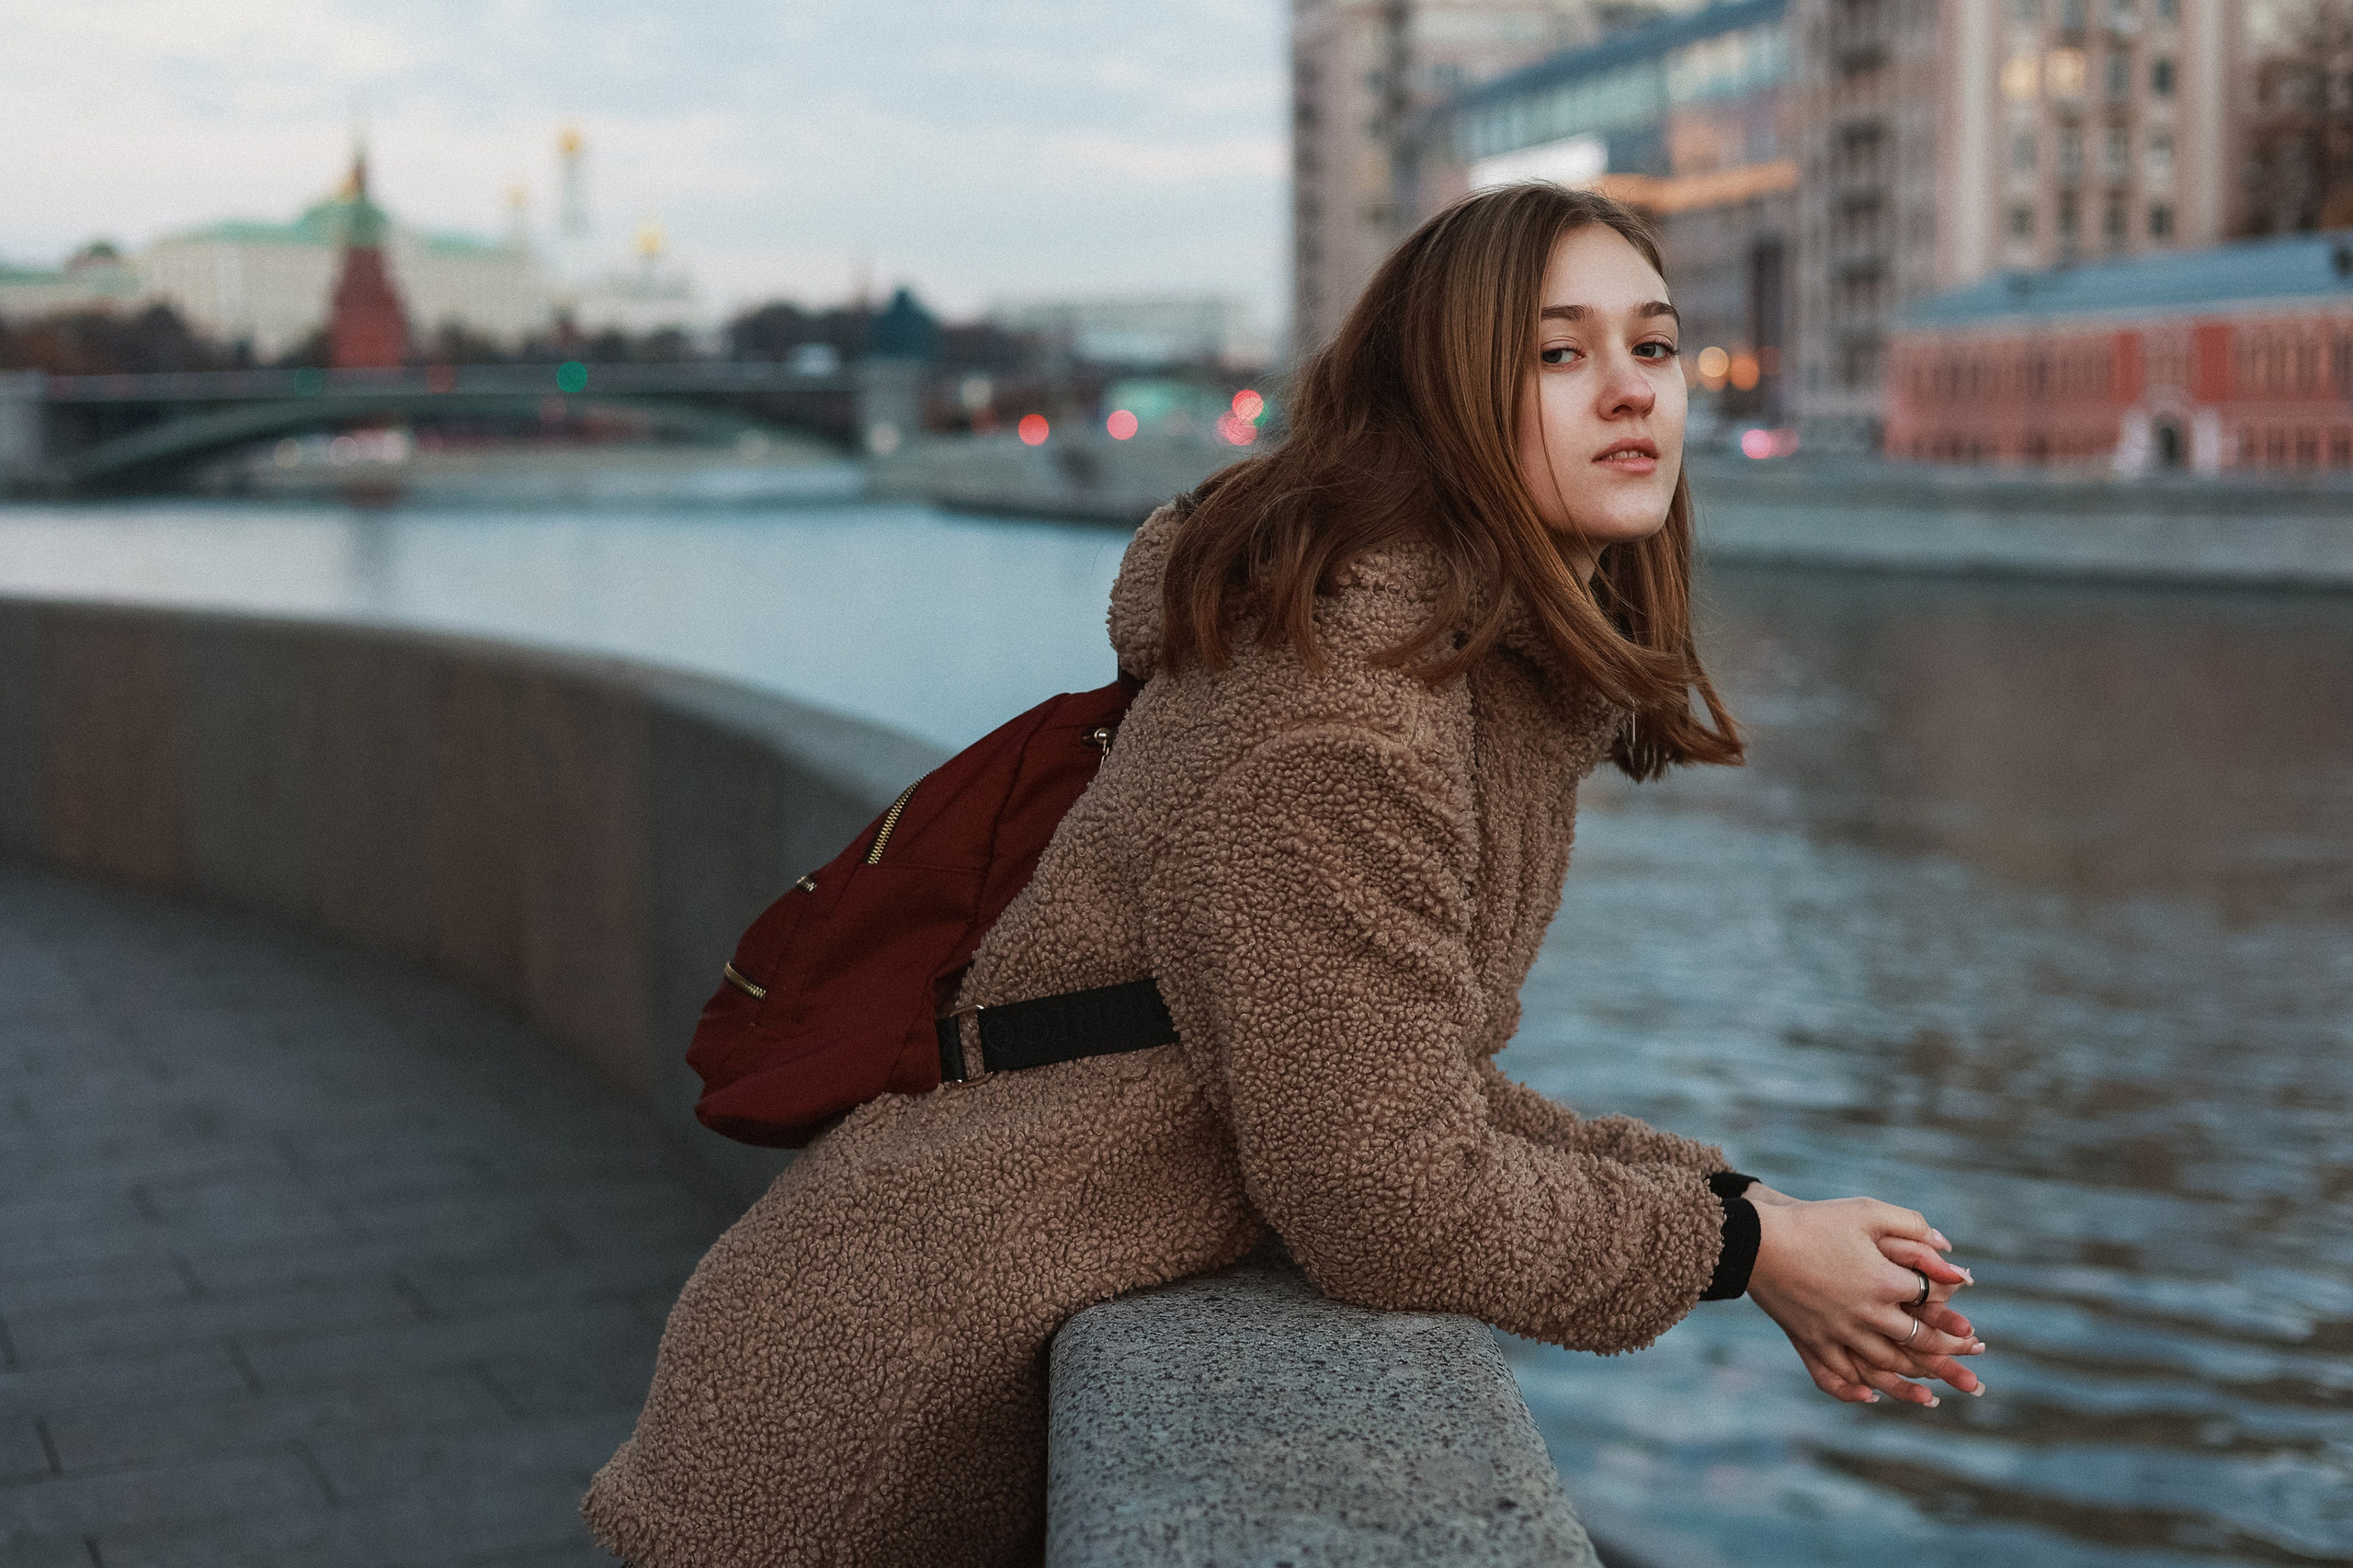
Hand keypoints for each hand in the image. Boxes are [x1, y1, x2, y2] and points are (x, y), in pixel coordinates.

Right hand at [1744, 1194, 1985, 1406]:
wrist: (1754, 1240)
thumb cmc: (1813, 1220)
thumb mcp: (1865, 1210)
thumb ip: (1911, 1225)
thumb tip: (1948, 1248)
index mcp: (1882, 1282)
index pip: (1930, 1304)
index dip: (1953, 1319)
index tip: (1971, 1332)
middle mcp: (1865, 1314)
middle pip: (1914, 1343)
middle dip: (1947, 1361)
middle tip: (1973, 1380)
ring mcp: (1836, 1332)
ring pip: (1882, 1366)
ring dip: (1912, 1382)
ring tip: (1933, 1395)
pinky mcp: (1809, 1340)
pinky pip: (1836, 1374)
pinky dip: (1855, 1390)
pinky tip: (1870, 1396)